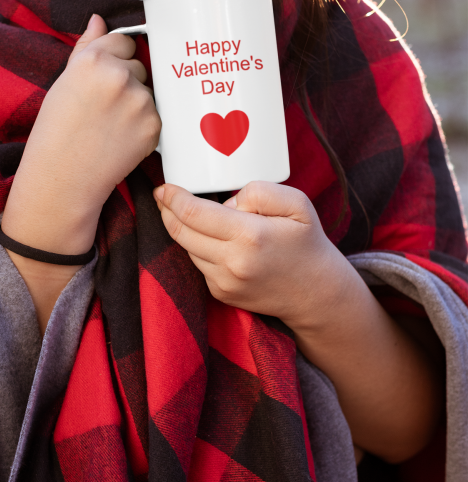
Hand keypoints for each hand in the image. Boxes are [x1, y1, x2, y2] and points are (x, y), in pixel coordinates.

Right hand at [3, 13, 160, 256]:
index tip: (105, 78)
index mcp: (93, 59)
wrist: (62, 179)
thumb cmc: (56, 130)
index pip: (124, 41)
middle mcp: (119, 75)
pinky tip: (121, 138)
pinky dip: (143, 124)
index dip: (115, 59)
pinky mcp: (153, 125)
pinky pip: (155, 114)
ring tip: (111, 125)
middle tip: (104, 107)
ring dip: (136, 102)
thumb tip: (99, 19)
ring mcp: (140, 101)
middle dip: (126, 81)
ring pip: (148, 90)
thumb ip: (86, 47)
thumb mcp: (63, 82)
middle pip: (138, 65)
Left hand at [154, 181, 443, 462]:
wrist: (317, 293)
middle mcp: (232, 263)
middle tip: (163, 194)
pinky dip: (198, 247)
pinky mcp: (221, 294)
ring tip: (189, 211)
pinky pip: (198, 263)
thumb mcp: (296, 203)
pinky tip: (211, 236)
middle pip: (181, 232)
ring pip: (187, 247)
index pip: (193, 213)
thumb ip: (259, 191)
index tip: (163, 187)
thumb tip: (225, 201)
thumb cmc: (307, 242)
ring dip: (182, 228)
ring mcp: (224, 283)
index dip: (172, 197)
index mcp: (249, 236)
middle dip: (167, 210)